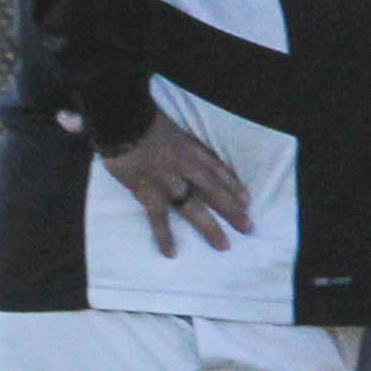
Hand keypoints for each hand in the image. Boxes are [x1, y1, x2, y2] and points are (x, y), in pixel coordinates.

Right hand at [101, 121, 250, 254]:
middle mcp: (186, 167)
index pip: (218, 169)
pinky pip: (158, 217)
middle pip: (215, 191)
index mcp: (191, 150)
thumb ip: (181, 142)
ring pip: (194, 207)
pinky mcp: (147, 190)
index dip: (233, 185)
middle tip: (248, 227)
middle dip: (233, 209)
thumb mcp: (171, 127)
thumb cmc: (142, 119)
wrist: (122, 118)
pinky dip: (164, 235)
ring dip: (209, 227)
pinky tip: (172, 252)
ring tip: (223, 246)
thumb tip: (190, 152)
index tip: (246, 199)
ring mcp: (168, 180)